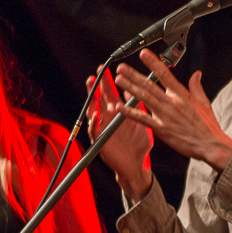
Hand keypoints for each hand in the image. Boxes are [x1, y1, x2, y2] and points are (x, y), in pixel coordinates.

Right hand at [87, 65, 153, 199]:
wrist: (136, 164)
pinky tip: (95, 115)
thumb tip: (136, 89)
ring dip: (92, 100)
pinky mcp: (100, 140)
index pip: (111, 92)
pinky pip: (94, 131)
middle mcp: (108, 118)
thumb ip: (137, 107)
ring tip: (91, 90)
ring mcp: (103, 128)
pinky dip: (94, 123)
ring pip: (94, 111)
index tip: (106, 68)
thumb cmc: (138, 143)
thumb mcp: (140, 121)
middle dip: (98, 85)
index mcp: (118, 112)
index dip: (108, 81)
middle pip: (101, 98)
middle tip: (96, 73)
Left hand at [112, 50, 231, 172]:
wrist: (210, 145)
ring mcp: (165, 115)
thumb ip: (196, 86)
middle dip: (134, 74)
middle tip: (122, 67)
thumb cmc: (208, 126)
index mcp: (181, 95)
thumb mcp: (204, 102)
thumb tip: (196, 74)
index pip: (165, 74)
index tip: (144, 54)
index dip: (153, 63)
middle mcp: (172, 103)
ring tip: (119, 79)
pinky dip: (131, 112)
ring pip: (145, 98)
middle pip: (150, 84)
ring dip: (130, 87)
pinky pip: (143, 118)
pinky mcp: (162, 129)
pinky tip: (121, 107)